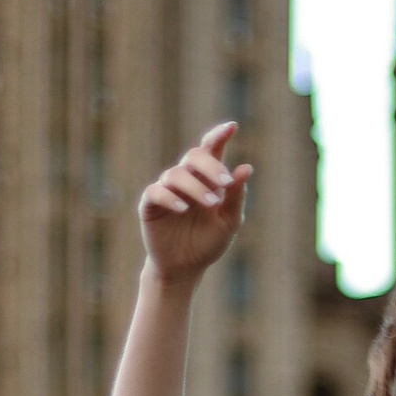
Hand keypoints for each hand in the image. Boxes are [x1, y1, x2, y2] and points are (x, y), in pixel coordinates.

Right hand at [138, 123, 252, 282]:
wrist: (185, 269)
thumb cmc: (208, 243)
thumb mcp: (229, 222)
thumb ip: (236, 196)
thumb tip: (246, 168)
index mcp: (207, 179)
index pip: (211, 149)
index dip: (219, 136)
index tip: (232, 126)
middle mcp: (186, 179)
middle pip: (193, 155)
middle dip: (210, 165)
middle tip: (225, 182)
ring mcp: (166, 190)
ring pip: (176, 173)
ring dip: (196, 187)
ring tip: (211, 203)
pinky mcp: (150, 205)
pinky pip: (156, 192)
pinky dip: (170, 197)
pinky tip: (184, 208)